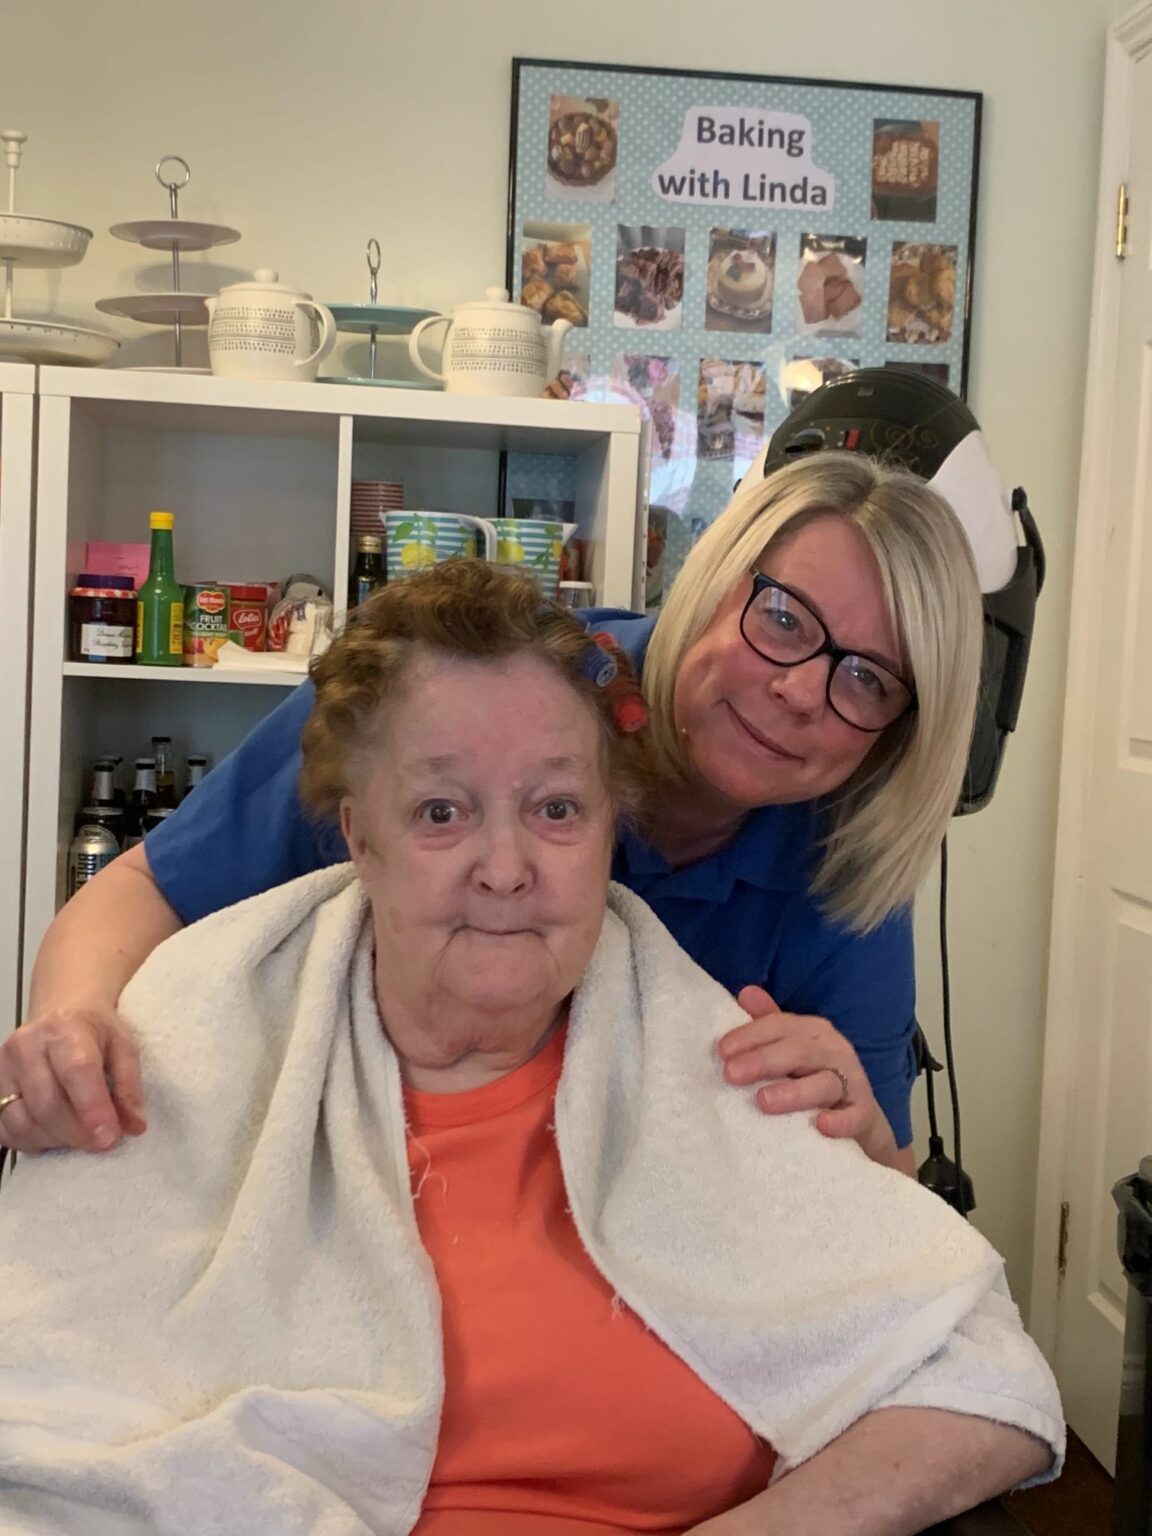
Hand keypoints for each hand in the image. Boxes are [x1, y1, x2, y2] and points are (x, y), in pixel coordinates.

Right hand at [0, 1005, 145, 1153]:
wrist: (60, 1014)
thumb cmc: (94, 1032)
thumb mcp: (123, 1047)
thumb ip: (129, 1086)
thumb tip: (134, 1126)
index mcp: (65, 1029)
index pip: (77, 1072)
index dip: (93, 1110)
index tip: (110, 1138)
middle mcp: (26, 1046)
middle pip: (47, 1105)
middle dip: (78, 1133)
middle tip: (103, 1143)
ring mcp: (3, 1069)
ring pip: (23, 1123)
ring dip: (56, 1140)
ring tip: (80, 1134)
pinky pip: (6, 1131)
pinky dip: (32, 1142)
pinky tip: (54, 1133)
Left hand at [718, 985, 897, 1166]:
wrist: (856, 1114)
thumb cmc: (812, 1075)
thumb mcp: (791, 1046)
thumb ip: (767, 1021)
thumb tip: (745, 992)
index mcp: (812, 1031)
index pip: (780, 1025)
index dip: (751, 1036)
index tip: (722, 1051)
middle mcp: (833, 1050)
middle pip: (799, 1051)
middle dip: (763, 1061)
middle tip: (731, 1074)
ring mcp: (851, 1081)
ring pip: (824, 1083)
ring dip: (793, 1092)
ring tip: (763, 1101)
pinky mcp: (863, 1112)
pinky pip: (854, 1116)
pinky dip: (840, 1121)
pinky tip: (821, 1125)